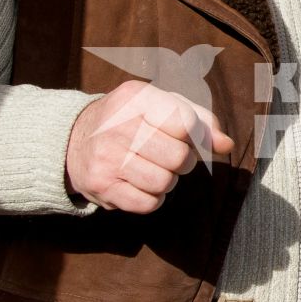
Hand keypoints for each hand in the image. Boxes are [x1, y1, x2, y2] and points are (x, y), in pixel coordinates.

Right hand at [66, 80, 234, 213]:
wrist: (74, 140)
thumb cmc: (131, 121)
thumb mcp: (161, 106)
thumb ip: (199, 120)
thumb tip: (226, 144)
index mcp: (135, 98)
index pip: (186, 123)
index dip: (196, 136)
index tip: (186, 136)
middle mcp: (117, 126)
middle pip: (179, 157)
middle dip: (183, 161)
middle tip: (169, 155)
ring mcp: (106, 158)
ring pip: (165, 183)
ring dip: (167, 180)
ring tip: (153, 168)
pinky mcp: (101, 186)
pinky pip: (148, 203)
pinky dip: (153, 198)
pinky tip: (141, 183)